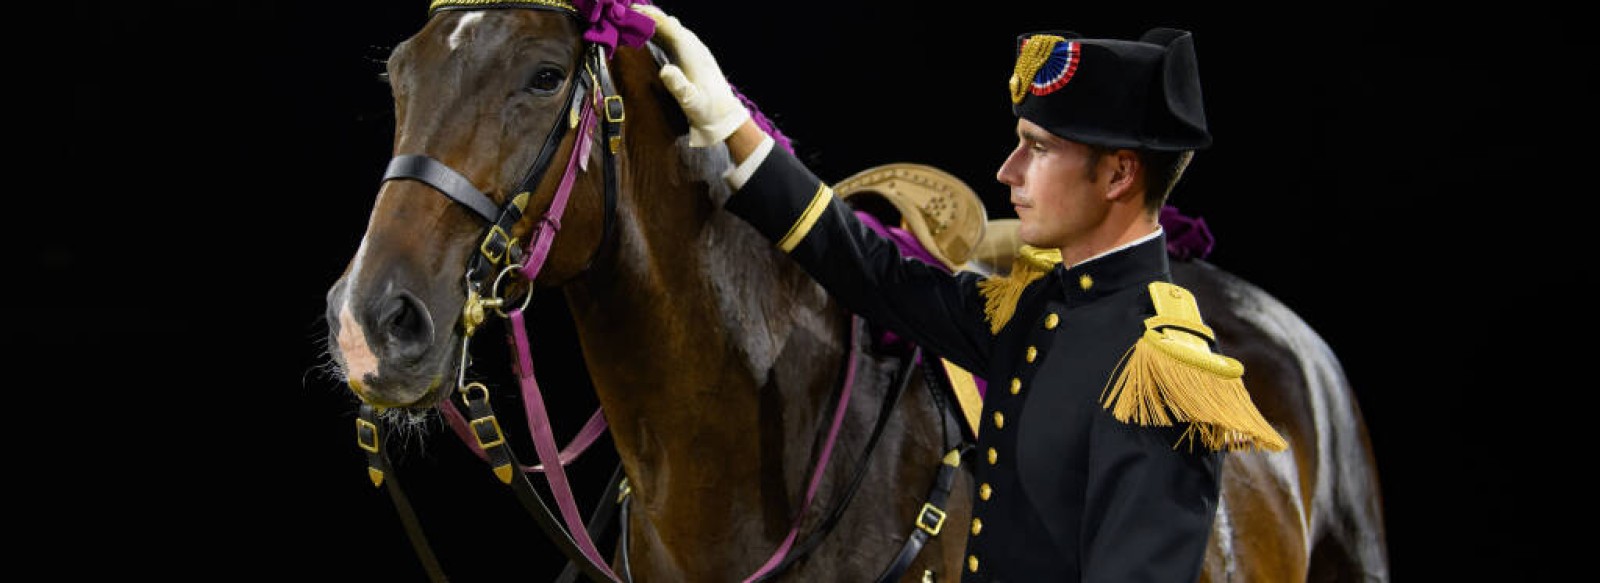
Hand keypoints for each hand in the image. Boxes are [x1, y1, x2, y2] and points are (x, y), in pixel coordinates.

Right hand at [632, 3, 750, 146]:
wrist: (724, 118)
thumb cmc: (708, 110)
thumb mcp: (692, 102)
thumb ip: (679, 86)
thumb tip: (665, 70)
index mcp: (693, 54)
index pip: (671, 28)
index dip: (653, 17)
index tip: (634, 10)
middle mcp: (694, 49)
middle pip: (670, 25)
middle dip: (649, 17)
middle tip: (627, 13)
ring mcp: (694, 53)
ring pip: (672, 30)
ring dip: (654, 24)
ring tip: (634, 19)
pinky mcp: (692, 60)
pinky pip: (674, 40)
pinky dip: (660, 34)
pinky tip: (651, 35)